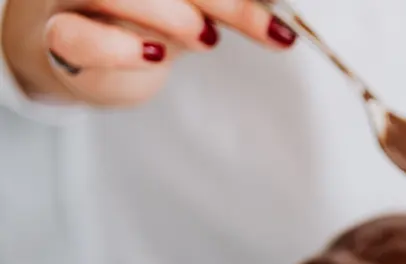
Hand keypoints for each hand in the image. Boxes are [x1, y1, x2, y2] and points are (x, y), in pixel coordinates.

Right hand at [1, 0, 298, 106]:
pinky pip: (77, 37)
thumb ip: (235, 2)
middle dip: (222, 1)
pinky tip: (154, 55)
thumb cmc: (149, 17)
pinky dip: (119, 47)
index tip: (274, 17)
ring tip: (208, 38)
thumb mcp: (201, 4)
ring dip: (171, 15)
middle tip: (263, 26)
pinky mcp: (62, 38)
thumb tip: (283, 20)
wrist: (85, 52)